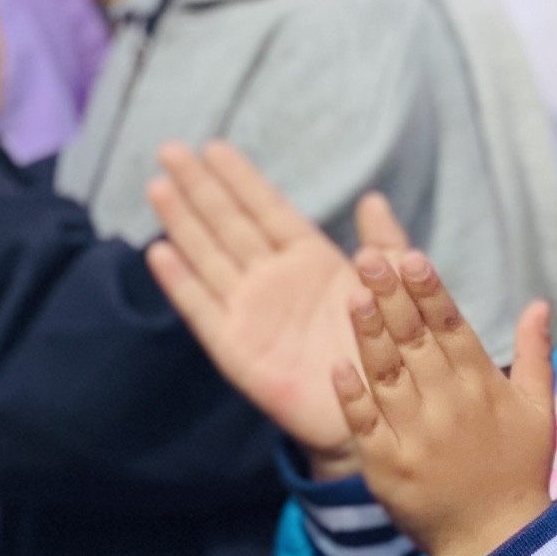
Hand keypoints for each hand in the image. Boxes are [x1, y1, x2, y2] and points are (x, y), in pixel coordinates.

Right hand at [145, 140, 410, 463]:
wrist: (383, 408)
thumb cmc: (390, 347)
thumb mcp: (397, 288)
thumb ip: (387, 244)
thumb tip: (373, 197)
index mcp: (310, 262)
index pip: (267, 210)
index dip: (240, 180)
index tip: (214, 147)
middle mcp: (274, 281)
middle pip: (229, 225)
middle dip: (201, 188)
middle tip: (170, 149)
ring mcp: (253, 312)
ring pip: (210, 257)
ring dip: (184, 223)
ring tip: (159, 187)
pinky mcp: (239, 348)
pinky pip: (205, 310)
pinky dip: (182, 283)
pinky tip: (161, 252)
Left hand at [330, 245, 556, 555]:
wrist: (499, 541)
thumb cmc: (520, 471)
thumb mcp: (541, 410)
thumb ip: (537, 353)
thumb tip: (537, 302)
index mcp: (484, 387)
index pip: (453, 327)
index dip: (429, 291)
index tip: (410, 257)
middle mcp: (449, 406)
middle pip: (416, 341)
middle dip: (392, 297)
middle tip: (368, 257)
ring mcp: (416, 436)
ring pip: (387, 375)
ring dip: (369, 335)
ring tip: (354, 295)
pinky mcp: (387, 466)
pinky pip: (365, 424)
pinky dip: (352, 396)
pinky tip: (338, 365)